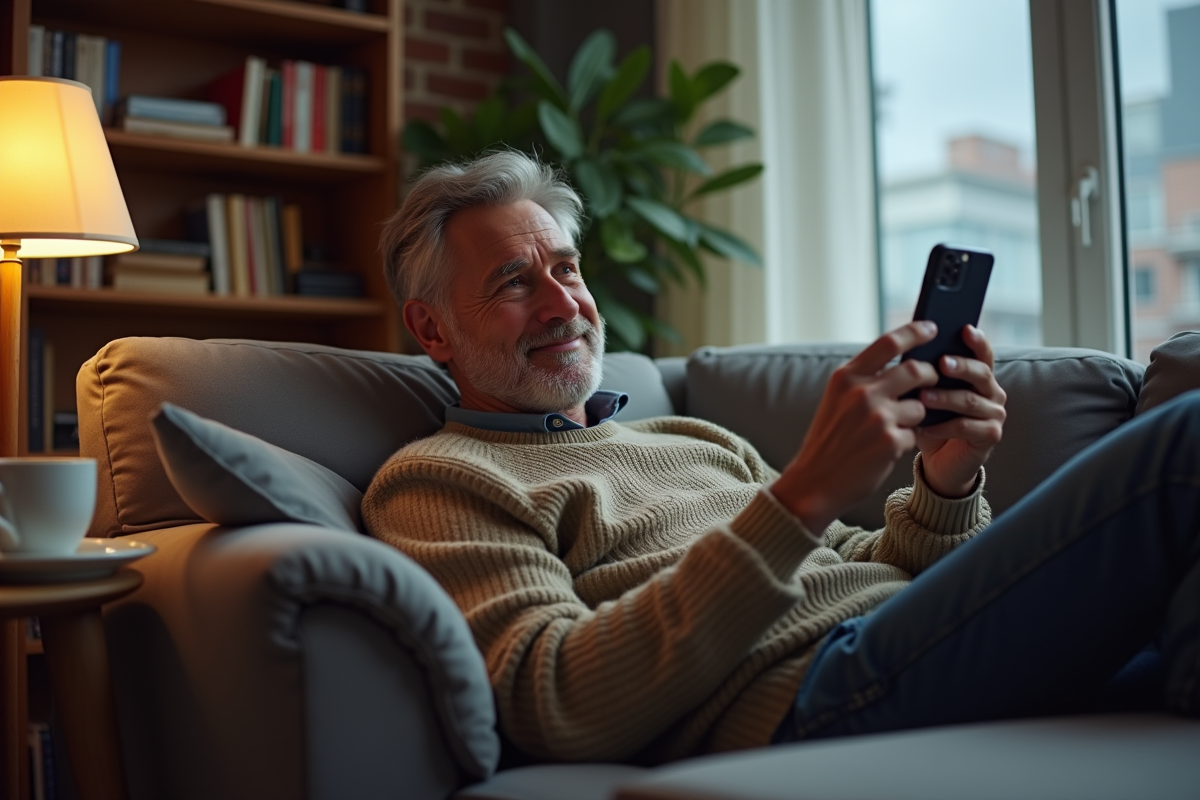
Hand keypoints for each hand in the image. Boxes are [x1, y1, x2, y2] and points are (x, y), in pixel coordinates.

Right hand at [772, 321, 939, 533]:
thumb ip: (864, 379)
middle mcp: (861, 392)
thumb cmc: (829, 440)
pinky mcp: (890, 442)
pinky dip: (908, 441)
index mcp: (846, 377)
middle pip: (916, 370)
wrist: (814, 482)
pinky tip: (889, 450)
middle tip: (931, 383)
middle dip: (930, 376)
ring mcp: (877, 417)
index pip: (888, 342)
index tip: (932, 327)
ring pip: (921, 406)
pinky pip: (915, 433)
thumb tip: (903, 359)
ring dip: (917, 417)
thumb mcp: (837, 400)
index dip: (915, 332)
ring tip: (897, 428)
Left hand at [915, 325, 1006, 496]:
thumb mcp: (927, 393)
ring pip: (971, 401)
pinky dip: (943, 427)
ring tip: (923, 397)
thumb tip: (910, 351)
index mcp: (979, 376)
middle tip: (941, 363)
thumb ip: (927, 374)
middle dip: (961, 367)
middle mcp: (993, 392)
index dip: (976, 341)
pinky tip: (924, 428)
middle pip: (981, 373)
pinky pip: (967, 427)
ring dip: (946, 398)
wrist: (938, 460)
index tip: (965, 329)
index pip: (983, 353)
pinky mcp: (991, 436)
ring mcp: (995, 414)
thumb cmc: (931, 421)